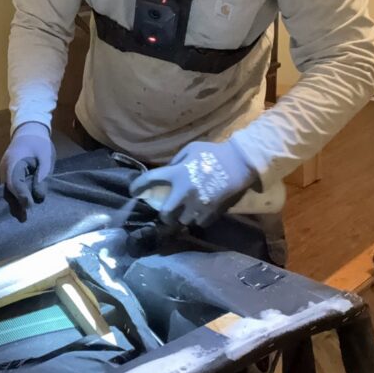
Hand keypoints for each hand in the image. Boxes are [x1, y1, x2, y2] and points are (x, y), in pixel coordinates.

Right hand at [0, 122, 54, 211]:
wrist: (29, 129)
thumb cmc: (39, 143)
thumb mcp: (46, 157)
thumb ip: (43, 176)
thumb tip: (39, 196)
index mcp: (14, 162)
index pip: (15, 183)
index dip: (21, 196)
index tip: (29, 207)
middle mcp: (5, 168)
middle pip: (8, 190)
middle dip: (15, 204)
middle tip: (23, 220)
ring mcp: (4, 170)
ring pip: (7, 190)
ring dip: (14, 201)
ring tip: (22, 216)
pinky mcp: (7, 173)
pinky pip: (9, 186)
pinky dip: (14, 195)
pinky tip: (21, 205)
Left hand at [130, 140, 254, 226]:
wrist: (240, 162)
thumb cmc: (214, 153)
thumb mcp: (191, 149)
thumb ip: (176, 162)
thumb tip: (166, 172)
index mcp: (177, 174)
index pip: (150, 181)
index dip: (138, 186)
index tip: (133, 192)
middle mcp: (184, 192)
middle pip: (165, 214)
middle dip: (164, 215)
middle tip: (166, 212)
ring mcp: (198, 205)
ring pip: (182, 222)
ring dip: (181, 218)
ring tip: (184, 214)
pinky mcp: (212, 213)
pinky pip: (199, 223)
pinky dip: (196, 220)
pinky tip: (198, 214)